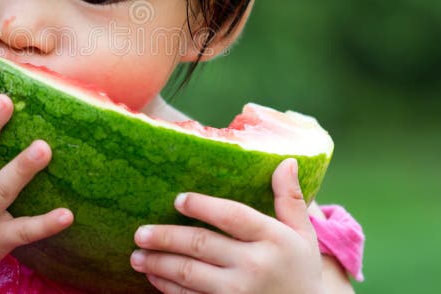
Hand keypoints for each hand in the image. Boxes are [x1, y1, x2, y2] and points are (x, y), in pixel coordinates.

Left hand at [131, 158, 322, 293]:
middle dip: (166, 238)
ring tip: (137, 255)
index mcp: (274, 239)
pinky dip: (168, 289)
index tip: (178, 200)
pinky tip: (153, 278)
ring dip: (158, 264)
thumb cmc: (301, 272)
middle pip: (201, 245)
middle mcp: (256, 265)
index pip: (232, 216)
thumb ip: (291, 199)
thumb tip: (285, 160)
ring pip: (189, 274)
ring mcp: (240, 293)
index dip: (202, 206)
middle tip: (141, 232)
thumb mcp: (303, 236)